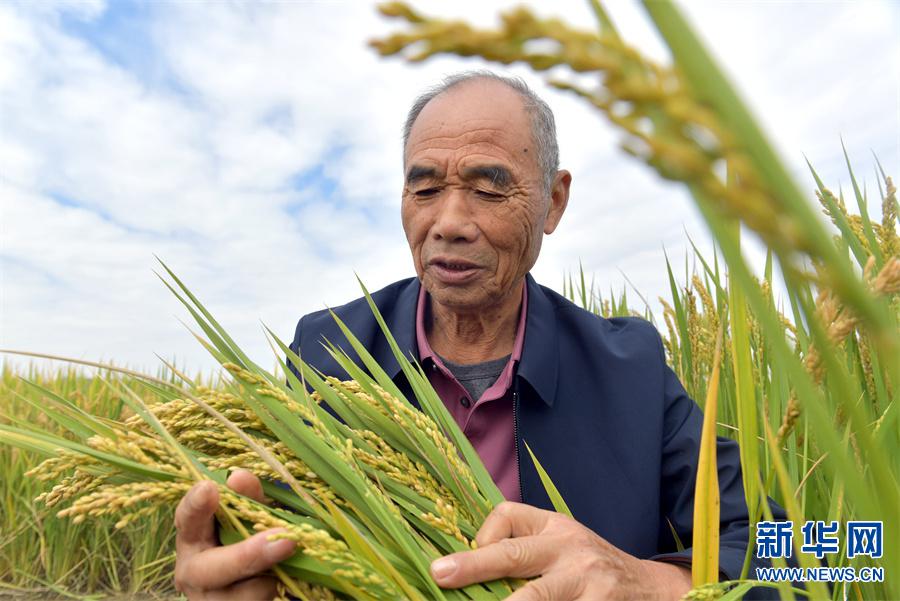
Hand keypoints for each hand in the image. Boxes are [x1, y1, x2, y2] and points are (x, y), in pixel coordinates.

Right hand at [174, 469, 296, 599]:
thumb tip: (238, 477)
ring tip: (286, 557)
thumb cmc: (248, 538)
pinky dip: (276, 588)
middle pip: (212, 569)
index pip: (186, 520)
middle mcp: (192, 572)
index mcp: (192, 538)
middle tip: (285, 541)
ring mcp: (209, 600)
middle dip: (249, 555)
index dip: (195, 505)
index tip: (210, 489)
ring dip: (271, 575)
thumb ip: (246, 498)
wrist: (253, 581)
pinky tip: (282, 577)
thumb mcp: (249, 516)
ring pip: (243, 594)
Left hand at [430, 502, 692, 599]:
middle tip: (441, 574)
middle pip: (514, 555)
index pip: (508, 514)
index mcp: (555, 526)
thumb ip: (527, 548)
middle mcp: (569, 549)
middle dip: (474, 565)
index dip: (483, 534)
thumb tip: (468, 562)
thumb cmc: (591, 567)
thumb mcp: (563, 544)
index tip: (472, 554)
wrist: (651, 590)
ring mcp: (586, 581)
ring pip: (536, 595)